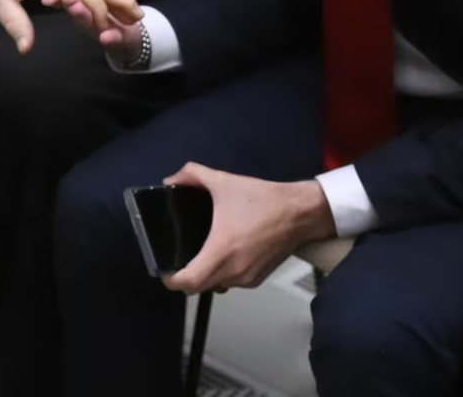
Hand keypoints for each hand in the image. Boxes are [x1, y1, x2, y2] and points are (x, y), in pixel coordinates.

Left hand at [160, 165, 336, 295]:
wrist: (300, 213)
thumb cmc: (261, 200)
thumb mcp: (222, 181)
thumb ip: (192, 174)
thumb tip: (170, 179)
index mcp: (221, 252)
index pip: (189, 282)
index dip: (170, 279)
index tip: (162, 268)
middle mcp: (234, 272)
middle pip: (199, 288)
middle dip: (183, 277)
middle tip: (173, 258)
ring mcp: (247, 279)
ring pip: (215, 286)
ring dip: (203, 275)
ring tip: (195, 253)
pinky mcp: (258, 279)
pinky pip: (231, 281)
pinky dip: (220, 273)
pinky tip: (218, 253)